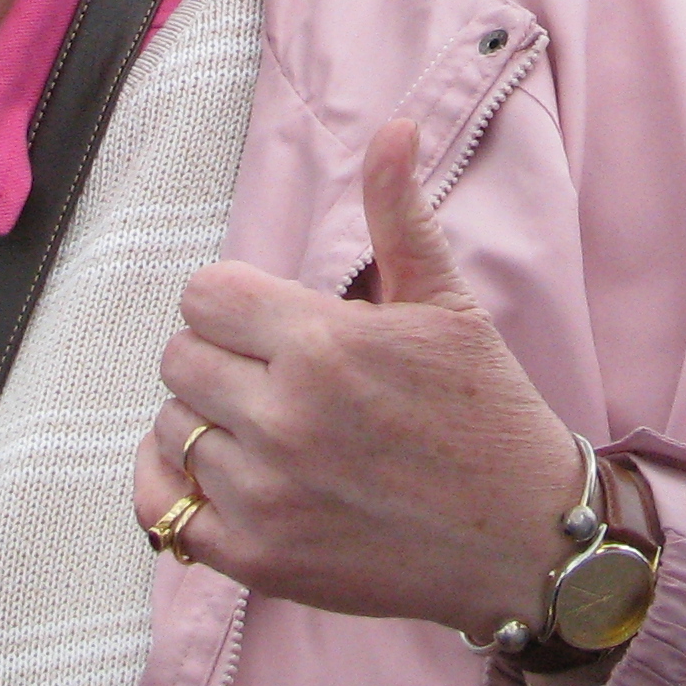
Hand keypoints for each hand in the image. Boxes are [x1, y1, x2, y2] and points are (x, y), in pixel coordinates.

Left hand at [133, 119, 584, 642]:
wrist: (522, 540)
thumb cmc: (487, 414)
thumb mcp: (448, 304)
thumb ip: (400, 214)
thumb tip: (395, 127)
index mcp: (324, 342)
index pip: (206, 295)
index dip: (235, 303)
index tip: (270, 325)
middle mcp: (284, 416)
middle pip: (180, 358)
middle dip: (221, 358)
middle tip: (271, 377)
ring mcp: (264, 494)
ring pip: (171, 429)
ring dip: (206, 424)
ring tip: (263, 431)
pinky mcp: (256, 559)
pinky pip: (163, 510)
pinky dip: (177, 492)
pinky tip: (221, 478)